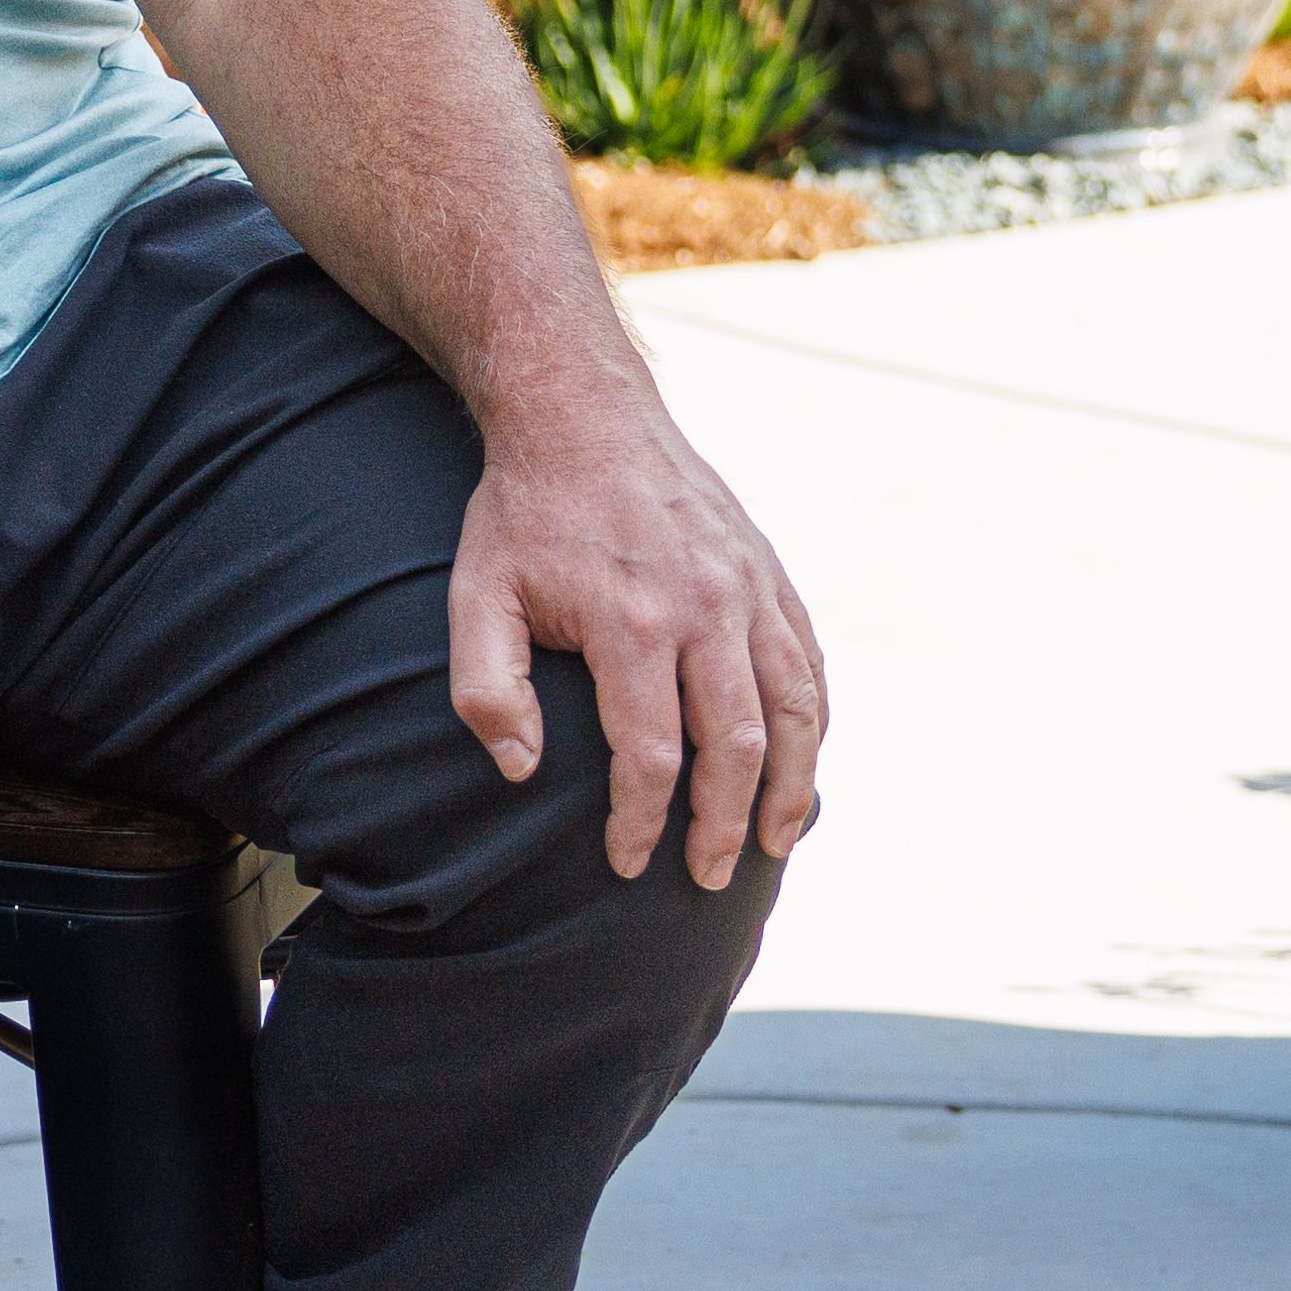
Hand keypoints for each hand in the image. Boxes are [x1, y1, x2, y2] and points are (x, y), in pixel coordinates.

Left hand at [445, 379, 825, 891]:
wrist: (583, 412)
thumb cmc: (525, 514)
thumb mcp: (477, 594)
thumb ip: (488, 690)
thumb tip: (524, 772)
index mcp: (631, 620)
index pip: (651, 754)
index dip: (640, 822)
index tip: (625, 864)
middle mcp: (705, 606)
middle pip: (737, 746)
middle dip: (723, 826)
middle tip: (707, 878)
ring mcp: (749, 587)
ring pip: (794, 708)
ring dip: (791, 786)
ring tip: (774, 844)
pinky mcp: (769, 572)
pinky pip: (808, 662)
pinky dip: (813, 722)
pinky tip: (801, 765)